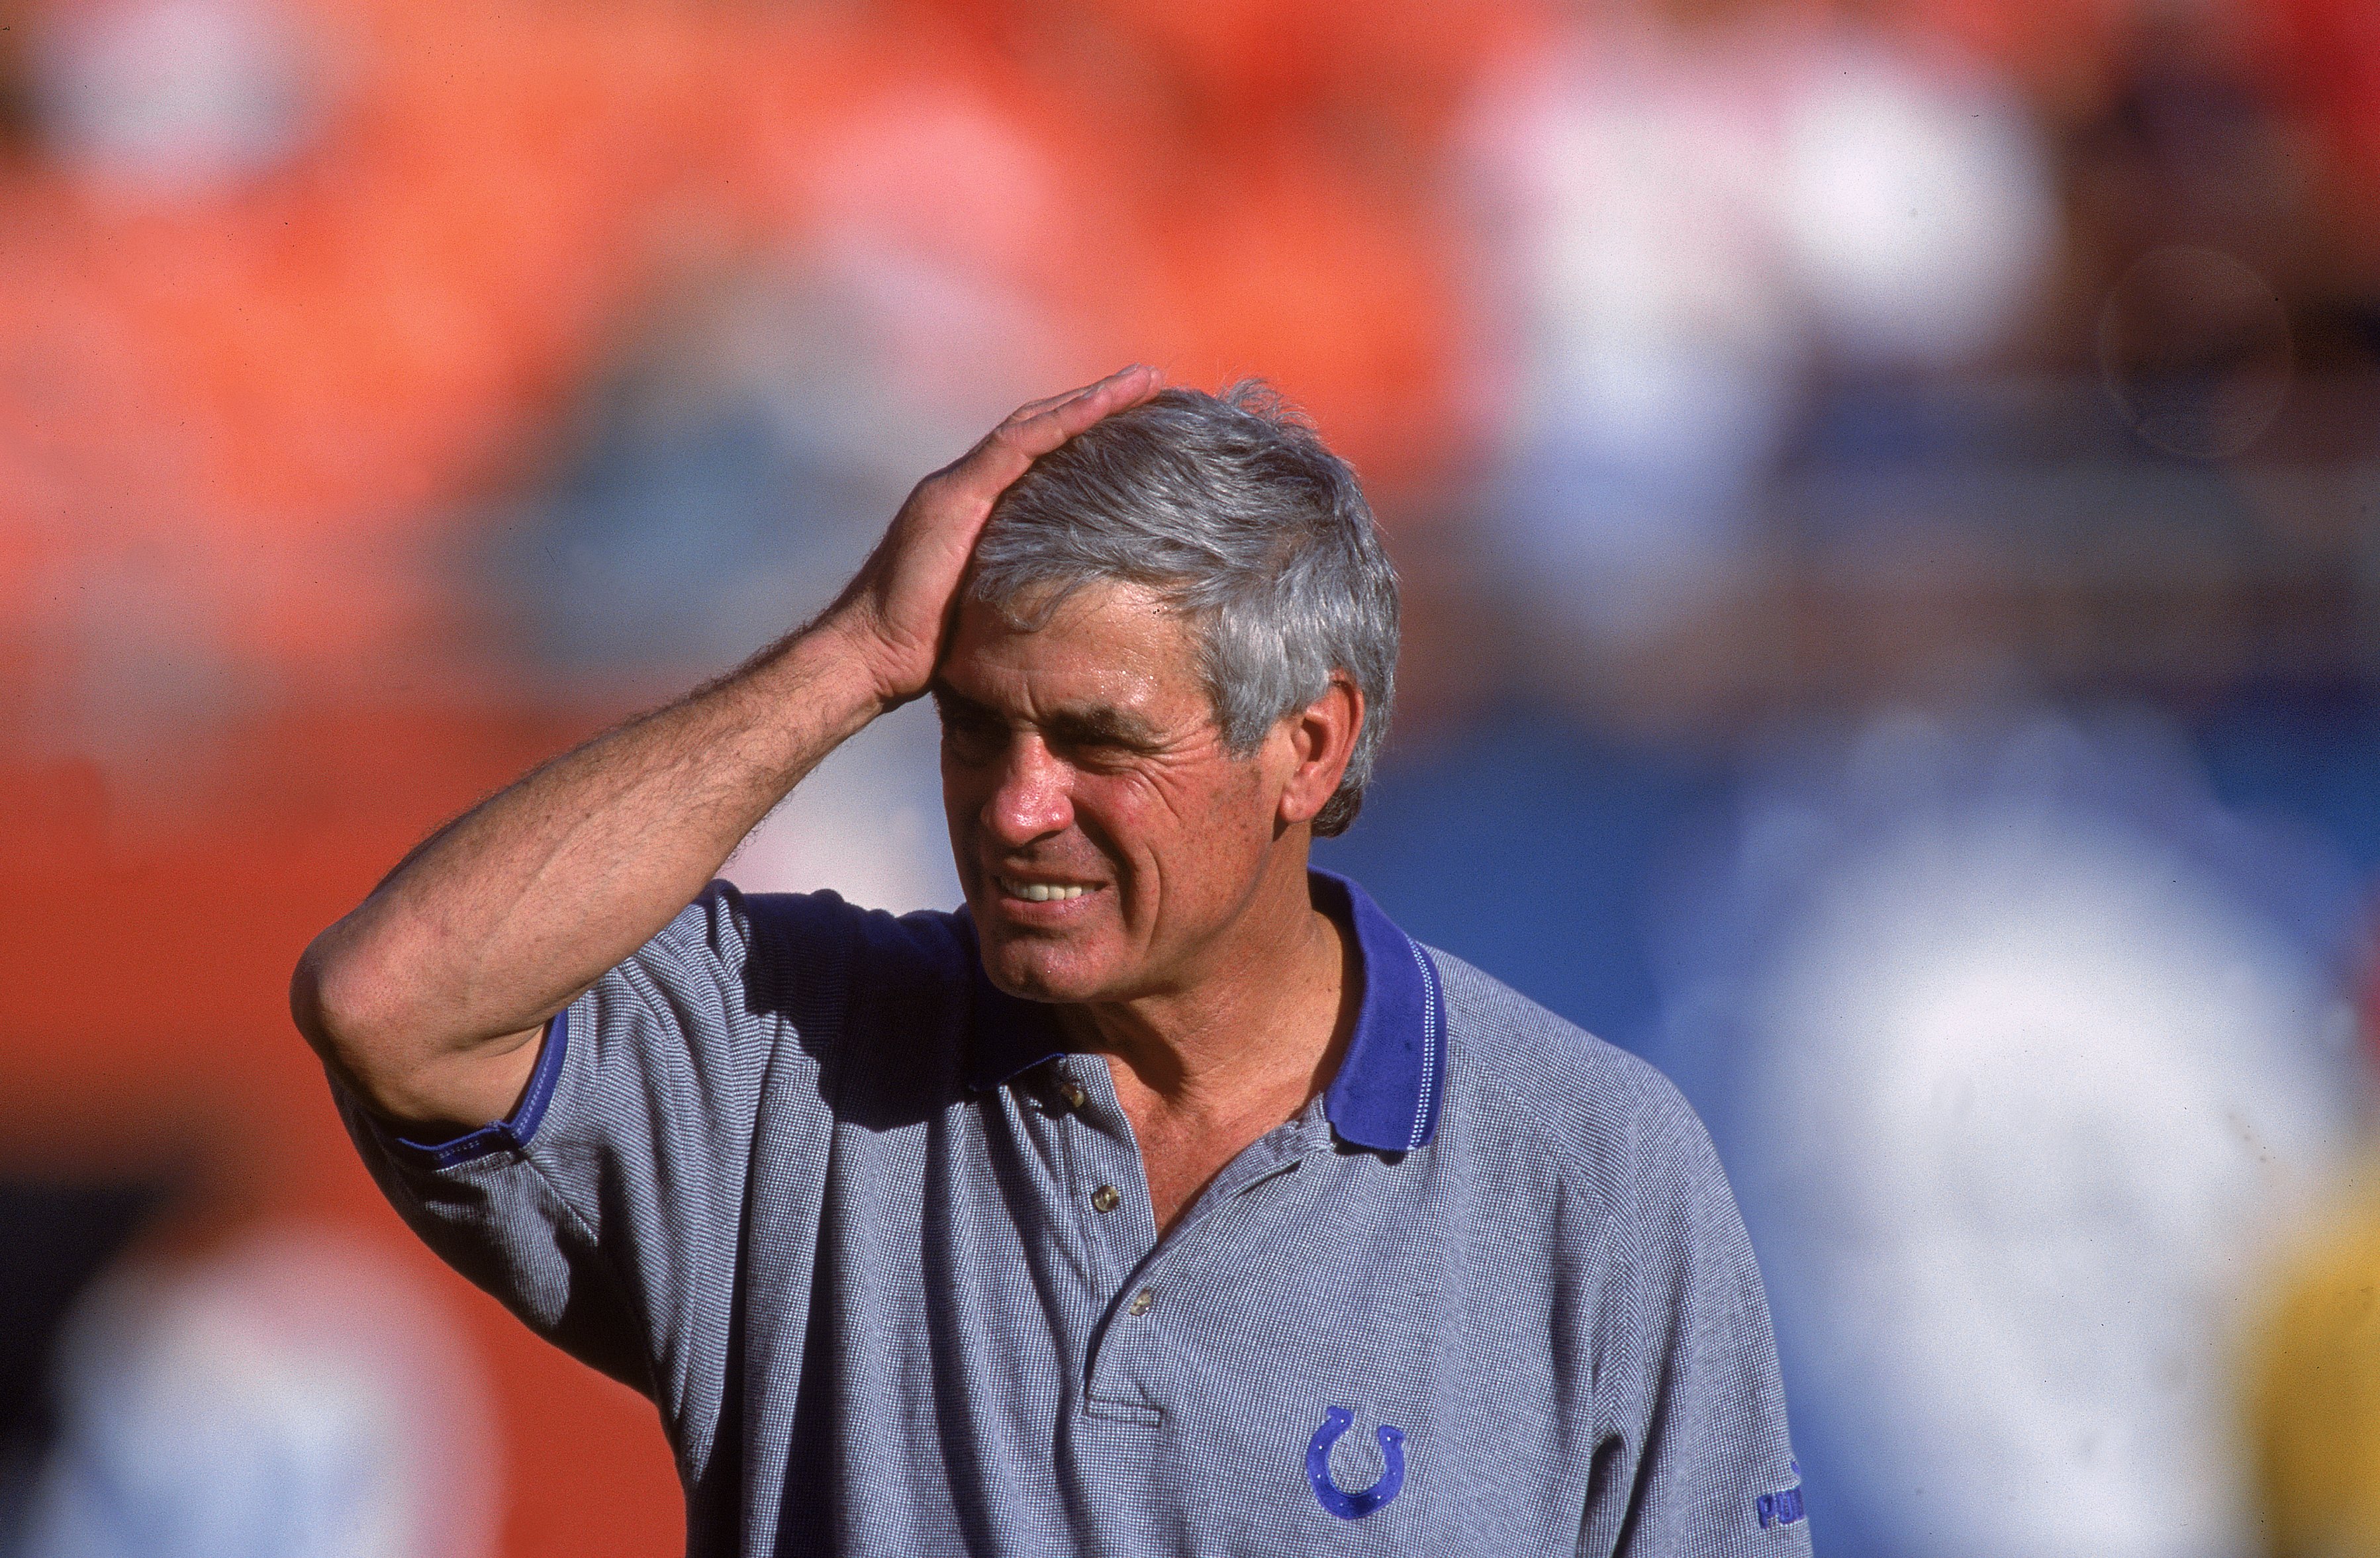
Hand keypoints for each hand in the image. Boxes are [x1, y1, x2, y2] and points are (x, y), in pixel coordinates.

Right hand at [822, 365, 1164, 706]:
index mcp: (975, 506)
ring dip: (1091, 400)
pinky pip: (1016, 448)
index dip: (1085, 427)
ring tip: (1144, 381)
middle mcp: (966, 485)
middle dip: (1096, 400)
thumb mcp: (989, 607)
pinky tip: (1101, 405)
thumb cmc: (928, 648)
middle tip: (1152, 379)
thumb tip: (1074, 598)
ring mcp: (957, 487)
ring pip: (1034, 425)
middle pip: (1040, 426)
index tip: (1138, 411)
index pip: (1038, 452)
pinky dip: (1062, 422)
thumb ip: (1021, 585)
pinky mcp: (954, 499)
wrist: (868, 654)